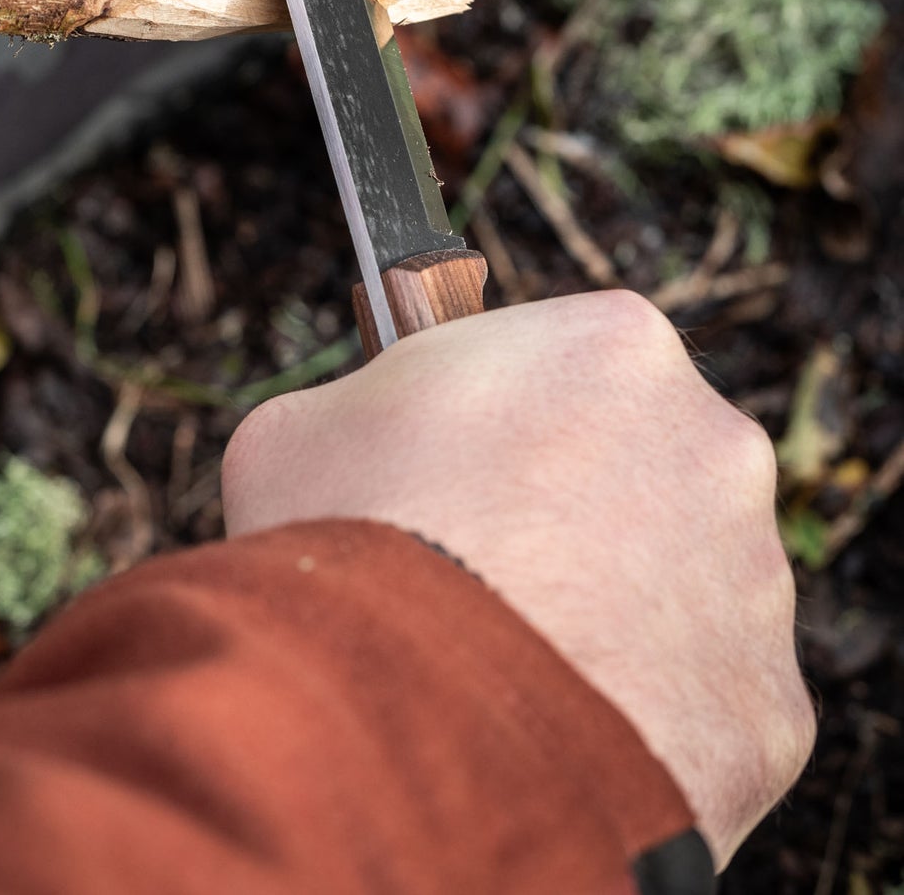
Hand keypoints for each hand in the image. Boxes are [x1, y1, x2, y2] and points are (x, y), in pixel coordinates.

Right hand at [222, 290, 814, 867]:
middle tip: (476, 557)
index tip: (459, 456)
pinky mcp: (765, 702)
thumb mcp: (298, 429)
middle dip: (567, 504)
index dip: (504, 413)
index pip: (569, 359)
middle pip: (638, 464)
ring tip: (502, 652)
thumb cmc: (346, 537)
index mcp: (611, 343)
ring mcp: (753, 579)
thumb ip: (361, 411)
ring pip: (675, 581)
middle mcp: (713, 444)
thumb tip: (364, 442)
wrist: (401, 713)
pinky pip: (694, 695)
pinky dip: (631, 707)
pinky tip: (546, 719)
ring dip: (606, 604)